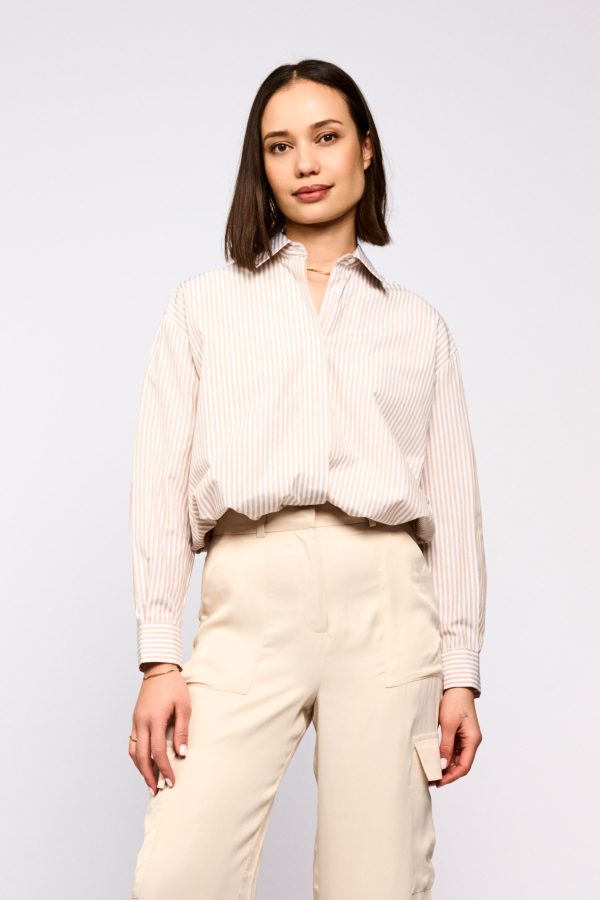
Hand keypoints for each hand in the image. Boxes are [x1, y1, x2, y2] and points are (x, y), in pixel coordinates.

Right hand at [129, 663, 191, 794]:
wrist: (159, 669)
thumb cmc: (174, 687)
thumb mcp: (184, 706)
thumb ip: (182, 730)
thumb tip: (182, 753)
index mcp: (154, 720)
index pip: (157, 751)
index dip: (164, 769)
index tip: (171, 781)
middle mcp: (141, 723)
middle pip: (141, 757)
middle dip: (148, 776)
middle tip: (156, 791)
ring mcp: (135, 722)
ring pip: (133, 752)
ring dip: (141, 769)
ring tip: (150, 782)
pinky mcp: (135, 720)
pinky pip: (132, 743)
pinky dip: (137, 757)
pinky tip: (145, 764)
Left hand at [435, 687, 482, 786]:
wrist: (456, 685)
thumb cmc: (454, 702)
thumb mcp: (448, 725)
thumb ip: (446, 746)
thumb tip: (442, 766)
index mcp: (473, 740)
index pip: (464, 766)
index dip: (452, 777)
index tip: (439, 782)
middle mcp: (472, 741)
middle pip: (461, 764)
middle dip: (448, 774)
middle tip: (432, 781)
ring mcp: (466, 737)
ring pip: (457, 758)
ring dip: (446, 767)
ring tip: (432, 773)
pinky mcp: (460, 733)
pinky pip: (454, 750)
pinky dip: (446, 757)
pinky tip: (436, 760)